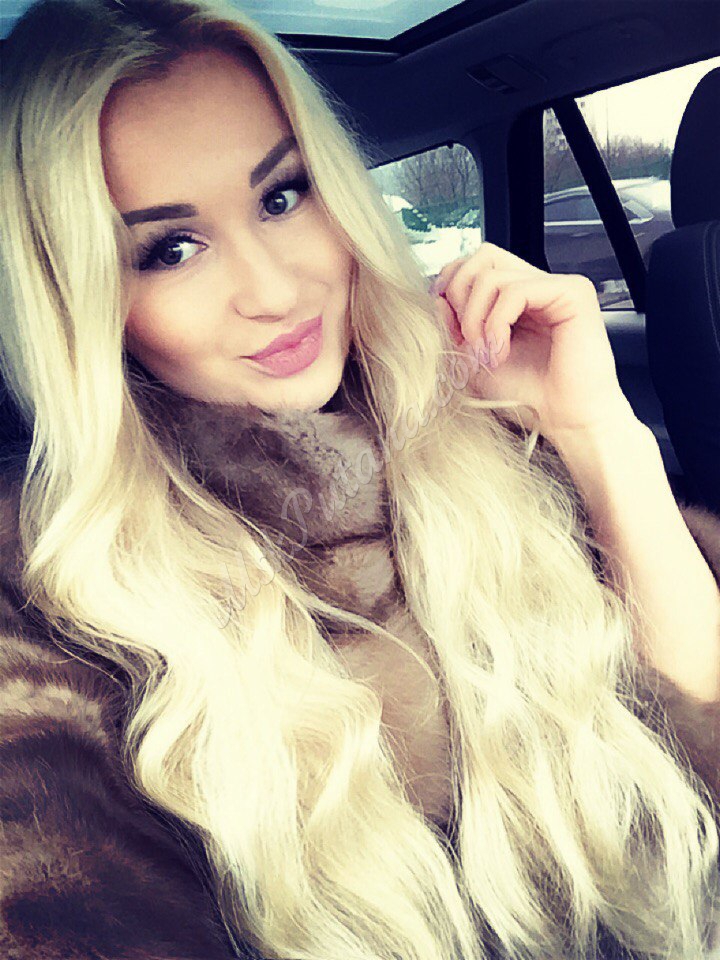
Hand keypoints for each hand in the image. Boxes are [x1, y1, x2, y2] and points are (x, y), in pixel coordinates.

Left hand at [432, 243, 636, 438]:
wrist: (563, 420)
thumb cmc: (527, 395)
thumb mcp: (472, 359)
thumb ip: (452, 326)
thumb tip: (437, 296)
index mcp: (516, 296)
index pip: (475, 264)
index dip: (451, 289)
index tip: (450, 327)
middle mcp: (537, 285)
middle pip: (482, 256)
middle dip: (460, 296)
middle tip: (467, 340)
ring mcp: (556, 286)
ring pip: (492, 275)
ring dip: (476, 319)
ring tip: (486, 354)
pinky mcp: (572, 292)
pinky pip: (515, 290)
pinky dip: (497, 323)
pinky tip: (502, 352)